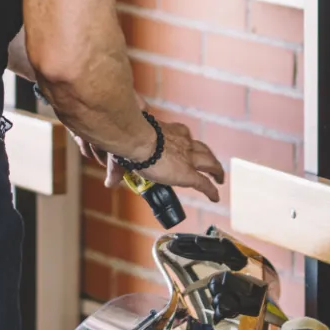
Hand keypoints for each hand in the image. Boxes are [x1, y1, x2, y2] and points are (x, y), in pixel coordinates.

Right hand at [103, 119, 223, 202]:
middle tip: (213, 165)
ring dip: (217, 171)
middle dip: (208, 156)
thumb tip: (109, 181)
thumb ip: (118, 168)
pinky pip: (204, 184)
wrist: (137, 139)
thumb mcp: (126, 152)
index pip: (183, 137)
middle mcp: (183, 142)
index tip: (187, 149)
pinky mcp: (188, 173)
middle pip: (202, 148)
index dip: (187, 144)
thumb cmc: (129, 139)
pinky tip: (215, 197)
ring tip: (220, 178)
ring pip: (210, 163)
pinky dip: (211, 191)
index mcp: (170, 132)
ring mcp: (188, 158)